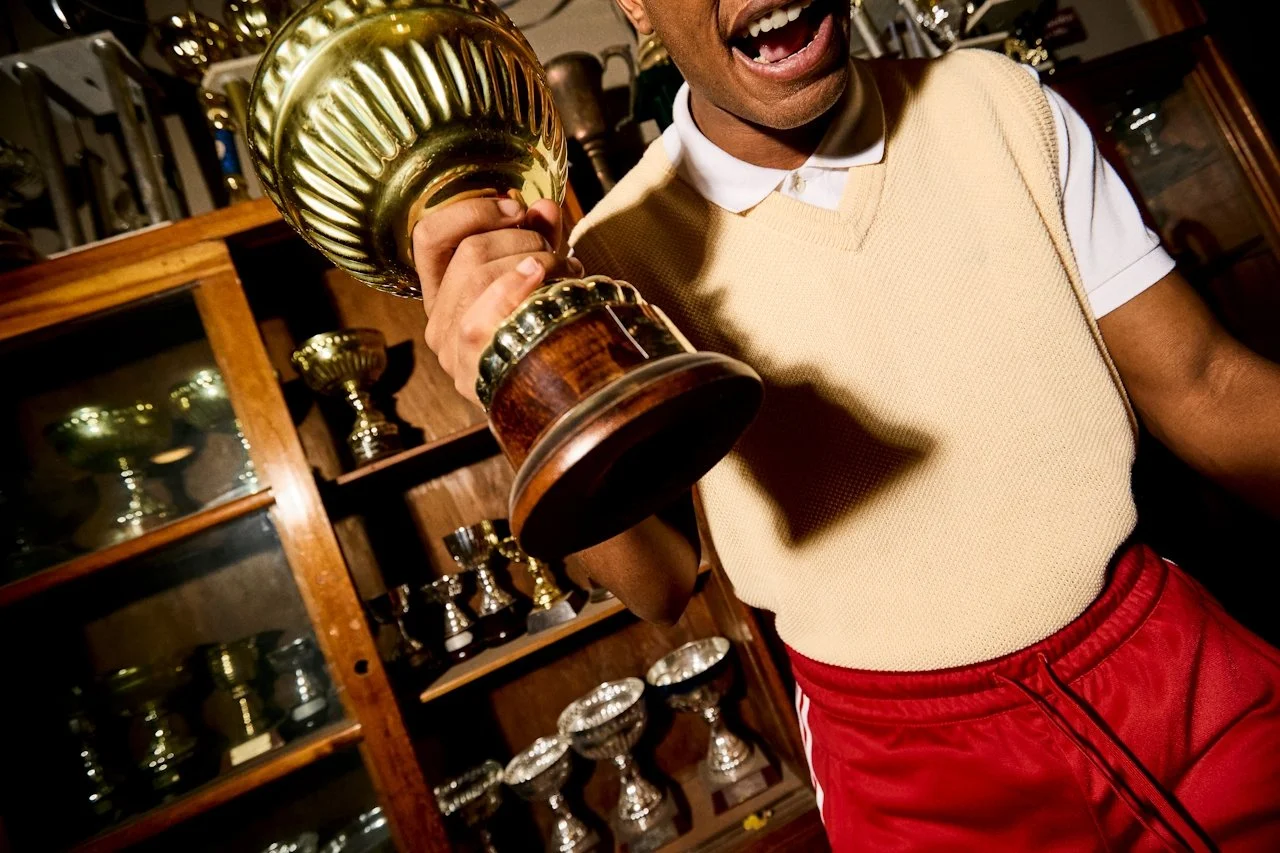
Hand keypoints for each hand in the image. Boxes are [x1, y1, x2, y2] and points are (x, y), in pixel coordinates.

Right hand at [413, 195, 583, 402]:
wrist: (555, 400)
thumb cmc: (542, 332)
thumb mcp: (535, 277)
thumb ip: (535, 240)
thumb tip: (543, 205)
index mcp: (442, 292)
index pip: (429, 236)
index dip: (472, 211)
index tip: (515, 207)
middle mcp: (437, 320)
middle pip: (468, 252)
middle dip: (521, 239)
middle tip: (555, 251)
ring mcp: (450, 349)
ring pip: (478, 274)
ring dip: (532, 261)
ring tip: (565, 270)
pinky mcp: (468, 369)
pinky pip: (480, 316)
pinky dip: (514, 287)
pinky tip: (543, 280)